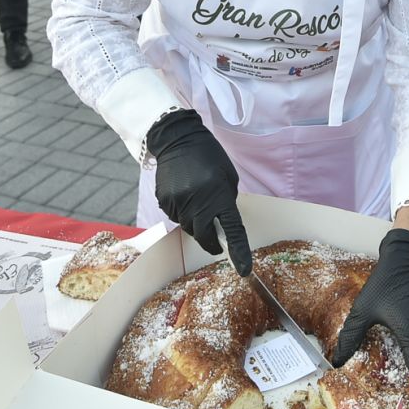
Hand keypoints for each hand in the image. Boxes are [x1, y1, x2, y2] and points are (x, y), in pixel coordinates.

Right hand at [147, 111, 250, 274]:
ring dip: (196, 222)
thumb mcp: (228, 176)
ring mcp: (178, 202)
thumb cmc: (208, 156)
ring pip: (188, 227)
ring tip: (198, 199)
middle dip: (211, 241)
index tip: (244, 269)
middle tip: (216, 240)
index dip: (239, 251)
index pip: (231, 229)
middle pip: (204, 236)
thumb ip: (226, 202)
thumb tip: (222, 224)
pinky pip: (176, 217)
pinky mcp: (164, 201)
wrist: (177, 139)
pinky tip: (184, 193)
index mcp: (218, 194)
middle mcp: (197, 201)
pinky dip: (183, 212)